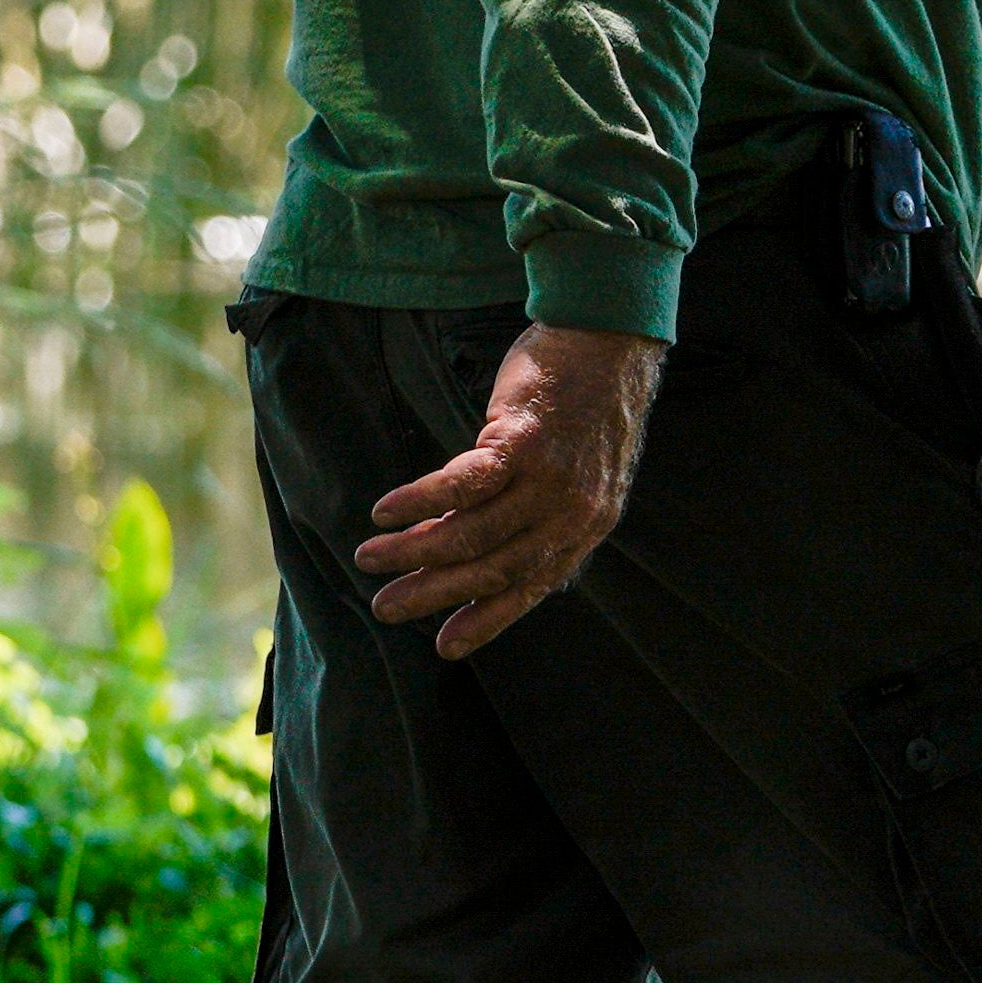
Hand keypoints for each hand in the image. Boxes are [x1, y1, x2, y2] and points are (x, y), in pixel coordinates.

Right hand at [358, 322, 662, 655]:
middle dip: (436, 593)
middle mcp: (572, 511)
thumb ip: (539, 512)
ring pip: (473, 532)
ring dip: (415, 550)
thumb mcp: (576, 471)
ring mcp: (551, 478)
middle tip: (386, 608)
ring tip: (371, 557)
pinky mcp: (525, 441)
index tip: (446, 645)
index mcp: (587, 525)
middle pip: (495, 567)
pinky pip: (465, 483)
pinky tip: (386, 511)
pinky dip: (421, 500)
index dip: (488, 617)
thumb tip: (481, 550)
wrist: (610, 337)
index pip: (532, 585)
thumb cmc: (583, 402)